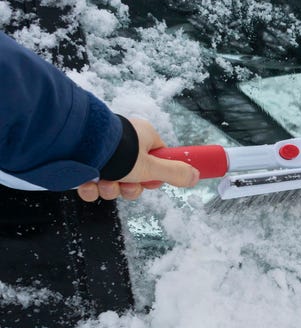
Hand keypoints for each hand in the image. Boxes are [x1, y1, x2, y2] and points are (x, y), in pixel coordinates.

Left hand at [77, 117, 199, 201]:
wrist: (76, 147)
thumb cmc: (116, 152)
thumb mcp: (152, 168)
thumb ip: (175, 173)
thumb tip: (197, 176)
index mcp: (142, 138)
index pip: (156, 160)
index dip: (153, 176)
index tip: (148, 181)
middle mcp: (123, 144)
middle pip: (134, 175)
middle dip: (129, 187)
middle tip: (125, 185)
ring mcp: (102, 153)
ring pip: (113, 181)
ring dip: (110, 189)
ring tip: (104, 183)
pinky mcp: (83, 161)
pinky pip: (92, 181)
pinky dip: (90, 187)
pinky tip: (88, 184)